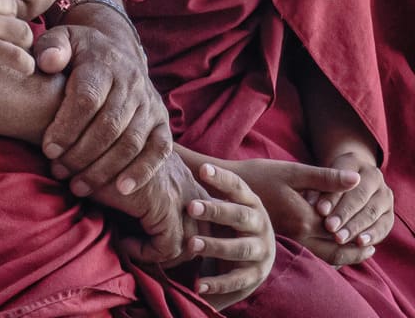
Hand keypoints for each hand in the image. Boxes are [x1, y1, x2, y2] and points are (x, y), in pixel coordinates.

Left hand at [34, 18, 171, 195]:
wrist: (116, 49)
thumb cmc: (79, 52)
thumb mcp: (61, 40)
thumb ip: (50, 48)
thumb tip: (47, 63)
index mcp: (104, 63)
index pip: (87, 98)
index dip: (67, 127)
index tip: (48, 149)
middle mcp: (131, 83)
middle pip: (109, 126)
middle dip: (81, 154)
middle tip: (58, 171)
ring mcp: (149, 103)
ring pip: (131, 142)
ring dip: (104, 169)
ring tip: (78, 186)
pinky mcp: (162, 121)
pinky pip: (159, 149)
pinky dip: (143, 171)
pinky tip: (121, 190)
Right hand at [110, 151, 208, 264]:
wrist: (92, 144)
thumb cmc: (103, 157)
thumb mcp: (129, 170)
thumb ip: (142, 188)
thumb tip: (140, 219)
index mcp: (181, 172)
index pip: (201, 210)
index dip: (181, 231)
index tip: (148, 236)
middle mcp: (186, 181)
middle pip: (202, 227)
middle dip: (181, 247)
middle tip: (152, 252)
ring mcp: (178, 194)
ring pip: (189, 241)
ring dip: (164, 253)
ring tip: (140, 251)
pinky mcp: (164, 208)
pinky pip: (167, 247)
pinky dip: (146, 253)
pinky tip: (124, 243)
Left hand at [186, 162, 274, 309]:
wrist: (258, 255)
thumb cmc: (231, 221)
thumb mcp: (225, 201)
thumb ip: (206, 184)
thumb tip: (174, 151)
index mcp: (251, 201)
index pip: (237, 186)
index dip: (221, 178)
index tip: (201, 170)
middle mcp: (260, 223)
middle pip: (239, 215)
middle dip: (216, 211)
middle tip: (191, 207)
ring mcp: (261, 250)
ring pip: (239, 248)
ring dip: (215, 246)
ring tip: (192, 245)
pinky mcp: (255, 275)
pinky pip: (237, 280)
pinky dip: (218, 283)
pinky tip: (198, 285)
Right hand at [234, 157, 375, 266]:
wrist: (225, 190)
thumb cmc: (259, 176)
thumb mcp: (293, 172)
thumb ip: (325, 178)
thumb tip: (356, 180)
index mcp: (304, 218)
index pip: (340, 228)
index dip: (357, 227)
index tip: (372, 231)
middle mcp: (298, 234)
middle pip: (334, 249)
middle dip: (354, 250)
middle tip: (371, 248)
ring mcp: (289, 239)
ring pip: (322, 256)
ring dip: (341, 255)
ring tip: (355, 250)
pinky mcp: (282, 239)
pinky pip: (309, 253)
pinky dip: (324, 253)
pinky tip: (328, 245)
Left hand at [310, 151, 394, 253]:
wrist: (348, 183)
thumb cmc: (326, 182)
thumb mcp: (319, 178)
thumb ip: (318, 188)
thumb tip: (313, 204)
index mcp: (354, 161)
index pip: (343, 178)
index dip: (332, 196)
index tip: (320, 210)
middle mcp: (374, 176)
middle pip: (359, 196)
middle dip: (344, 213)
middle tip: (329, 227)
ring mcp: (384, 195)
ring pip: (371, 212)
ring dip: (355, 227)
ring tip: (339, 239)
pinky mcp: (389, 214)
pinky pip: (383, 226)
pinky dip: (372, 235)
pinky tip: (359, 243)